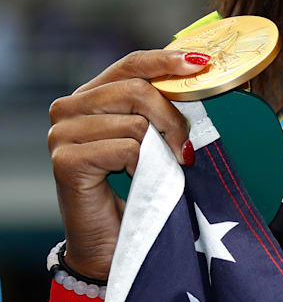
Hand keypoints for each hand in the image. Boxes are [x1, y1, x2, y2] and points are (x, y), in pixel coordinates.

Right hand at [47, 50, 206, 279]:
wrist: (119, 241)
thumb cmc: (140, 186)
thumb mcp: (153, 136)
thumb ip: (161, 105)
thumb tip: (199, 72)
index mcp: (89, 95)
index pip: (130, 64)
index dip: (166, 60)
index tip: (200, 63)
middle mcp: (67, 109)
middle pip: (135, 89)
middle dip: (172, 116)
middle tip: (184, 145)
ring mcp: (61, 134)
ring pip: (134, 121)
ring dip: (158, 146)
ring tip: (156, 167)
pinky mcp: (66, 161)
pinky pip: (126, 148)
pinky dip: (143, 165)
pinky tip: (136, 179)